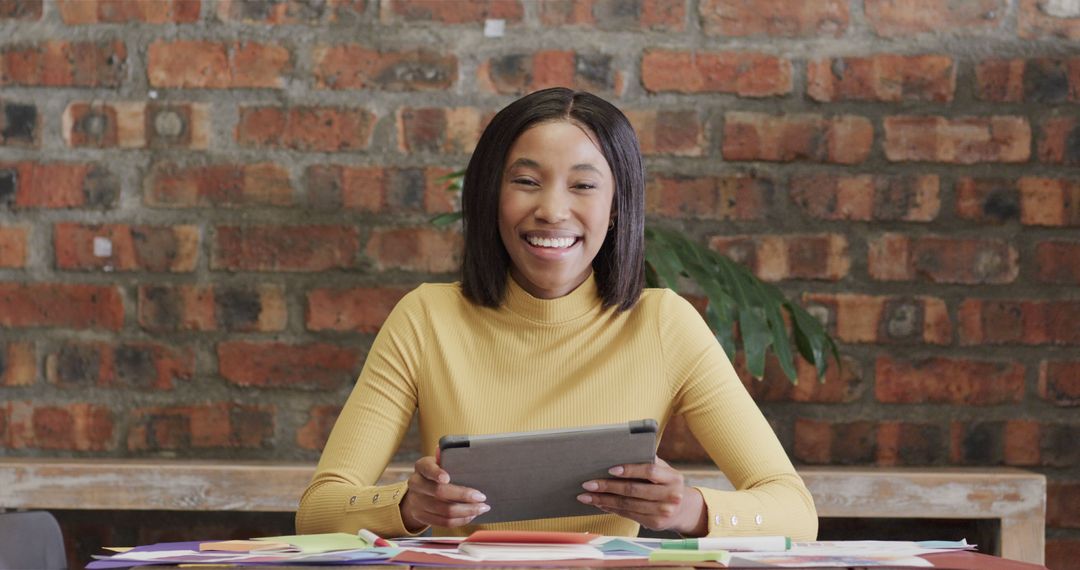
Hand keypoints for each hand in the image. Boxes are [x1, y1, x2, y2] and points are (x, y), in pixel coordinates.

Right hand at [399, 456, 489, 531]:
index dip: (436, 473)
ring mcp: (417, 502)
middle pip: (440, 493)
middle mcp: (416, 484)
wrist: (417, 492)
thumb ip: (445, 457)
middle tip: (481, 497)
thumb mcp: (438, 462)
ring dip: (466, 511)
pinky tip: (471, 515)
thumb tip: (448, 447)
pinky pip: (443, 522)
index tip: (447, 478)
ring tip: (481, 508)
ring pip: (444, 511)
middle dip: (463, 496)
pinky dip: (460, 520)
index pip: (427, 468)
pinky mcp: (421, 517)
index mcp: (421, 466)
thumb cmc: (434, 474)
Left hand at [576, 457, 705, 534]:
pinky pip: (628, 515)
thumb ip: (648, 461)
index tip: (610, 469)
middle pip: (634, 490)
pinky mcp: (655, 523)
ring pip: (628, 505)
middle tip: (588, 484)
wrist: (683, 509)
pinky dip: (611, 509)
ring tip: (587, 496)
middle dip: (608, 487)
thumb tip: (620, 451)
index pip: (649, 471)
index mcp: (673, 477)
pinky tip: (600, 503)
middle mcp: (671, 495)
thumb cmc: (666, 483)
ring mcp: (663, 511)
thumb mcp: (664, 471)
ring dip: (604, 500)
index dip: (630, 470)